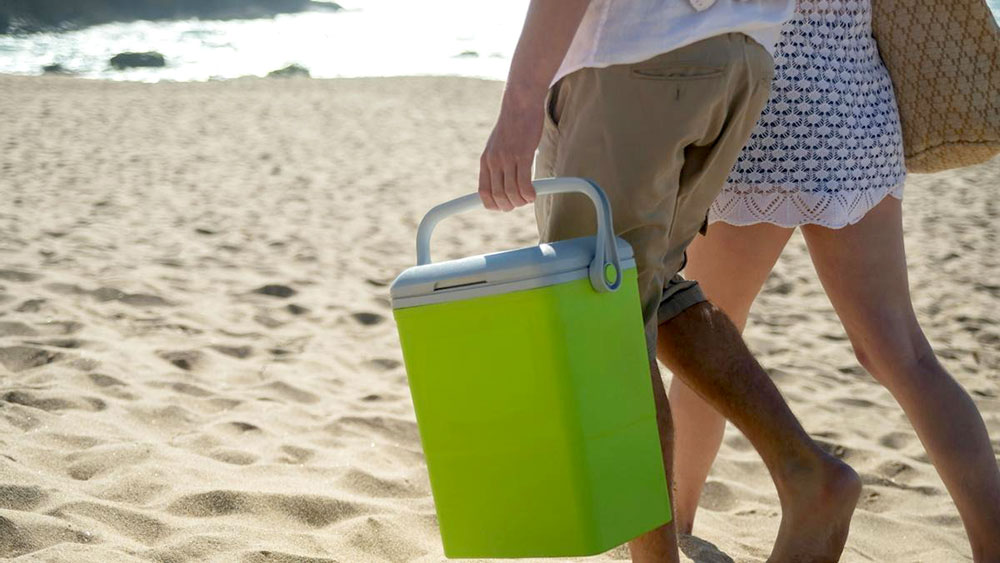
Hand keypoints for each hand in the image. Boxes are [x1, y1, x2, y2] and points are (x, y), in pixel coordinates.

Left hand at [479, 90, 544, 210]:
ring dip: (522, 201)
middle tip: (521, 201)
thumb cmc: (512, 125)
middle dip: (510, 206)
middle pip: (498, 197)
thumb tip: (501, 181)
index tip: (504, 206)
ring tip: (529, 197)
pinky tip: (534, 193)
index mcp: (485, 161)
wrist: (519, 104)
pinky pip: (524, 184)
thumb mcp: (497, 146)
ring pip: (511, 194)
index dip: (493, 205)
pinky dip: (530, 194)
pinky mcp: (523, 155)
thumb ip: (497, 163)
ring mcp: (507, 159)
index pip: (483, 193)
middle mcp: (494, 162)